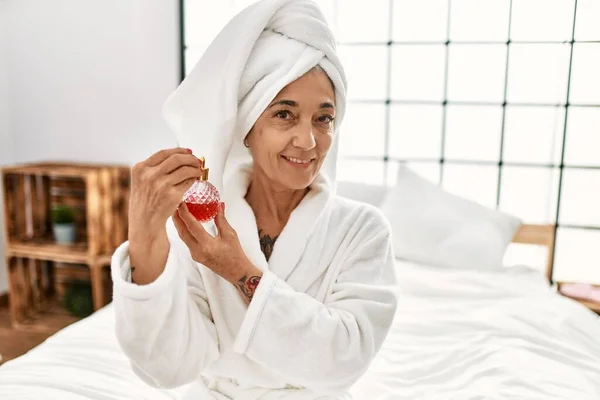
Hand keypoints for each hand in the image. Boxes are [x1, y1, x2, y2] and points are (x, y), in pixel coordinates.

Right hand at [127, 148, 202, 285]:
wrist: (144, 223)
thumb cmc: (145, 202)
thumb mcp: (141, 181)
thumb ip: (154, 168)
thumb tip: (178, 157)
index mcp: (140, 168)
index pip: (164, 153)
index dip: (179, 150)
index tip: (188, 151)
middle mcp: (150, 175)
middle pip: (176, 159)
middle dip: (190, 158)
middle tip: (197, 161)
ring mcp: (161, 185)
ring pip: (185, 169)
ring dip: (195, 168)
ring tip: (199, 170)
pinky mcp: (172, 196)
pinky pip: (188, 182)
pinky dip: (194, 179)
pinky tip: (195, 180)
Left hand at [173, 201, 256, 286]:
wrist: (236, 272)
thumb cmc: (235, 255)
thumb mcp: (230, 234)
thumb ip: (221, 220)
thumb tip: (218, 206)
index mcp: (207, 245)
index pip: (192, 226)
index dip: (185, 213)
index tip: (182, 202)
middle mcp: (198, 251)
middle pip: (182, 232)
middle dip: (177, 217)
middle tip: (176, 204)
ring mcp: (195, 255)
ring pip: (183, 237)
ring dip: (179, 224)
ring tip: (178, 211)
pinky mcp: (195, 256)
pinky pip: (186, 241)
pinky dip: (185, 230)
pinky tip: (186, 223)